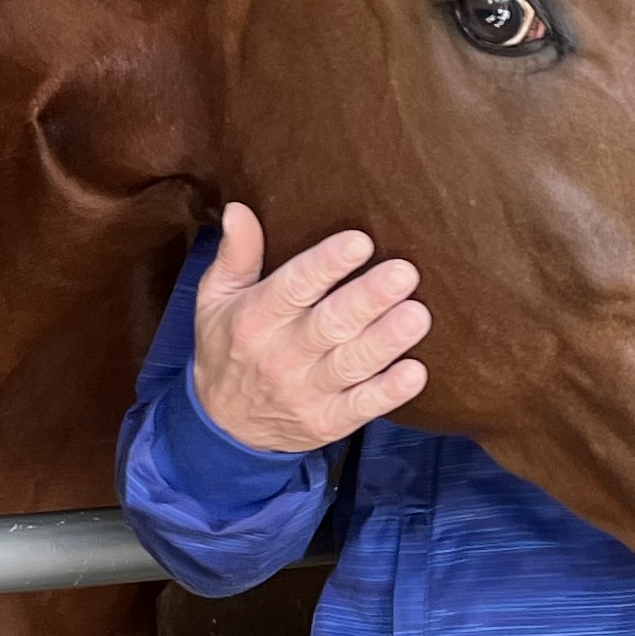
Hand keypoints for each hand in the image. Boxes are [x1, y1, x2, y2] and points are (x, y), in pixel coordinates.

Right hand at [186, 204, 427, 452]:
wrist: (223, 426)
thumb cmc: (229, 346)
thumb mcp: (216, 299)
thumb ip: (236, 255)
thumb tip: (239, 209)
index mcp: (254, 319)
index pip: (293, 288)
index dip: (326, 265)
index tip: (360, 242)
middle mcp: (280, 356)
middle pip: (330, 324)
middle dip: (368, 298)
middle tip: (404, 273)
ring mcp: (305, 393)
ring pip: (351, 364)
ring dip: (386, 341)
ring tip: (418, 315)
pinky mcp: (327, 422)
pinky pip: (361, 407)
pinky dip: (389, 392)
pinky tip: (415, 372)